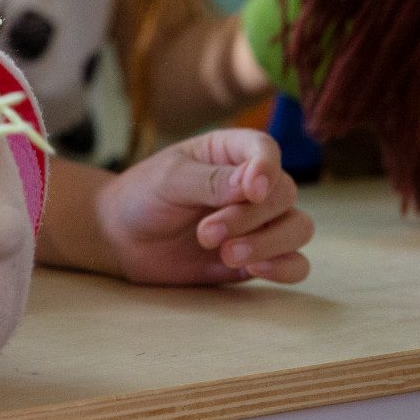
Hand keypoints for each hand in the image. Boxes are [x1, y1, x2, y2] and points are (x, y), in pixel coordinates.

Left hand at [93, 129, 312, 285]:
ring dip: (269, 243)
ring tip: (226, 254)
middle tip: (206, 233)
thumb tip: (253, 185)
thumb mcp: (170, 179)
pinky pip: (294, 264)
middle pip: (284, 194)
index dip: (267, 168)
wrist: (121, 238)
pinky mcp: (257, 258)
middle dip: (249, 217)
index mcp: (230, 152)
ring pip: (298, 228)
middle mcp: (252, 186)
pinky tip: (255, 270)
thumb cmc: (143, 196)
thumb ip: (210, 181)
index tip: (251, 190)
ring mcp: (258, 223)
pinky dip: (285, 268)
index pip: (266, 150)